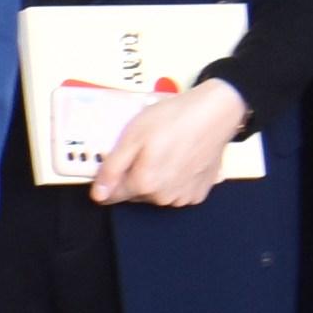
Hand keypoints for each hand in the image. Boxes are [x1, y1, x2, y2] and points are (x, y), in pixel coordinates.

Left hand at [91, 78, 252, 210]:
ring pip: (156, 193)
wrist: (214, 114)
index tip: (119, 159)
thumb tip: (98, 195)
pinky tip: (181, 159)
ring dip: (155, 178)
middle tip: (146, 148)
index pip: (112, 195)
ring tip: (166, 151)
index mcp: (144, 184)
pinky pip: (177, 191)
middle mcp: (163, 198)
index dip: (110, 177)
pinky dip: (175, 179)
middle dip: (134, 175)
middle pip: (135, 193)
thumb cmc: (172, 119)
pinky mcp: (199, 193)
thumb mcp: (132, 136)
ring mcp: (184, 198)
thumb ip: (113, 169)